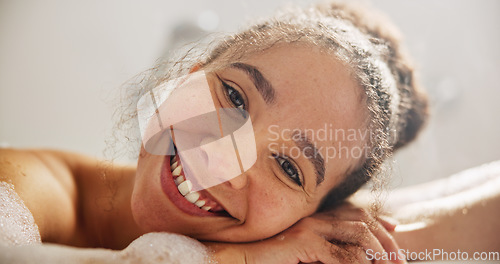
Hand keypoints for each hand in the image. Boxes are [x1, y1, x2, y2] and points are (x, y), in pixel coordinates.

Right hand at [208, 202, 405, 263]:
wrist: (240, 258)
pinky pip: (340, 254)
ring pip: (356, 233)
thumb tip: (352, 255)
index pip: (354, 211)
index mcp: (315, 216)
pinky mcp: (303, 240)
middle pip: (361, 220)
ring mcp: (309, 227)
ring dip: (377, 252)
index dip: (378, 220)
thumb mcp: (304, 252)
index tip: (394, 231)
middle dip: (385, 239)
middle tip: (399, 259)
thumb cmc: (270, 258)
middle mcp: (314, 217)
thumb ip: (325, 250)